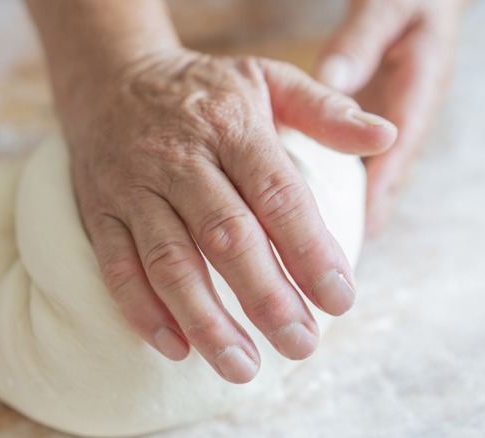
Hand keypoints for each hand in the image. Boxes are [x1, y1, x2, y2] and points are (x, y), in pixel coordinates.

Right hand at [64, 48, 396, 382]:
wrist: (111, 77)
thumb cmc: (204, 90)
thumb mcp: (268, 78)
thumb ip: (326, 110)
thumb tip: (385, 135)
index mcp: (231, 126)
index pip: (277, 194)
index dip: (309, 249)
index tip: (340, 300)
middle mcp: (179, 158)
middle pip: (225, 235)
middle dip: (265, 297)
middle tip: (301, 345)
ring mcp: (134, 187)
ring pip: (169, 261)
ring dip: (205, 319)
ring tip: (242, 366)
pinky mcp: (99, 211)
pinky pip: (117, 266)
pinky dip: (142, 311)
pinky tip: (175, 348)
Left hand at [315, 0, 466, 235]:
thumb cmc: (405, 0)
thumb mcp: (385, 10)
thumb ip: (359, 45)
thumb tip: (331, 82)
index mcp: (419, 89)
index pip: (401, 146)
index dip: (381, 188)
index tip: (363, 224)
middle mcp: (410, 115)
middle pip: (392, 174)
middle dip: (370, 213)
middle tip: (343, 254)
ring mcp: (397, 122)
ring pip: (380, 173)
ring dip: (359, 207)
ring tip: (331, 247)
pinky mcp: (382, 124)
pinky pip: (367, 160)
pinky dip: (348, 184)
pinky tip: (320, 205)